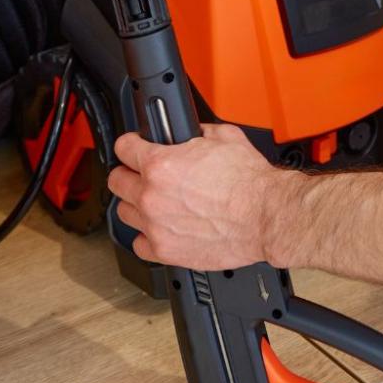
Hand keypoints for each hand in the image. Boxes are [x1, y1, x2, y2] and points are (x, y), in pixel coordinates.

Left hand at [109, 124, 283, 270]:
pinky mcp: (165, 251)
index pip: (124, 148)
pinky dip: (147, 236)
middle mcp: (152, 196)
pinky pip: (139, 244)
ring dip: (136, 205)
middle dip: (127, 173)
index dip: (130, 144)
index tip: (133, 147)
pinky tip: (160, 228)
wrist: (266, 216)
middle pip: (116, 181)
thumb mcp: (224, 136)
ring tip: (153, 202)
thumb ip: (197, 132)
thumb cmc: (249, 181)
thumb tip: (191, 132)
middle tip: (140, 174)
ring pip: (124, 212)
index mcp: (161, 164)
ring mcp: (156, 226)